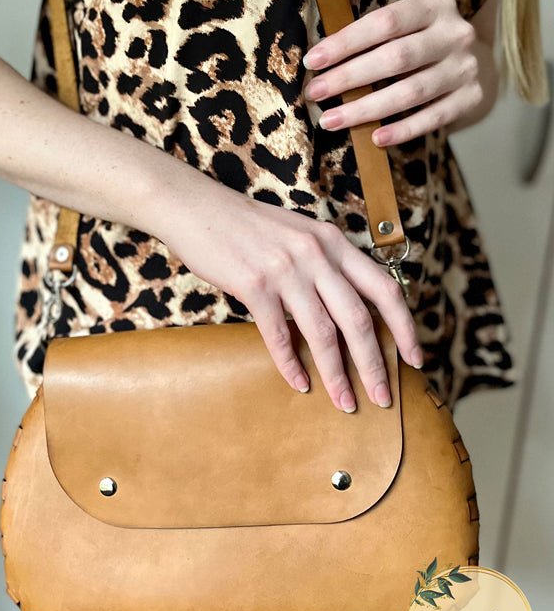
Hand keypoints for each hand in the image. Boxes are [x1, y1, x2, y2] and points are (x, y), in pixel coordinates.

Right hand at [161, 191, 423, 413]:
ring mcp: (285, 269)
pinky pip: (278, 334)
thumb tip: (345, 307)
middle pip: (358, 319)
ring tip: (345, 402)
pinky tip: (298, 384)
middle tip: (383, 398)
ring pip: (322, 333)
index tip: (414, 359)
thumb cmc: (246, 226)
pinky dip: (289, 364)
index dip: (404, 327)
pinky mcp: (254, 284)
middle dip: (375, 364)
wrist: (197, 208)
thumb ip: (324, 263)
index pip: (384, 288)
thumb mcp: (298, 234)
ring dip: (336, 374)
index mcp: (333, 242)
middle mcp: (316, 254)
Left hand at [303, 0, 485, 145]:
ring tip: (331, 121)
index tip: (313, 62)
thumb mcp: (404, 27)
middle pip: (396, 58)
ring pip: (410, 92)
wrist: (473, 63)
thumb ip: (373, 35)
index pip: (385, 22)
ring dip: (365, 109)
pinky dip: (403, 130)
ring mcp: (465, 66)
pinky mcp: (471, 97)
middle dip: (349, 77)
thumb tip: (320, 60)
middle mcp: (453, 33)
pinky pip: (433, 118)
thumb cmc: (420, 44)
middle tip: (315, 93)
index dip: (346, 42)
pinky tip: (375, 139)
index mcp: (432, 5)